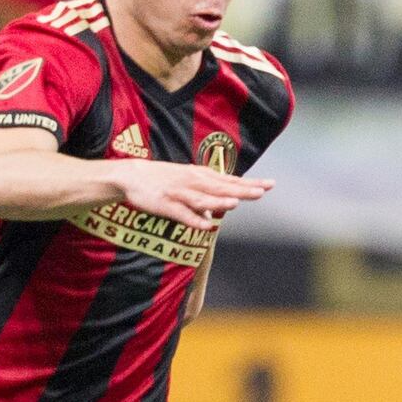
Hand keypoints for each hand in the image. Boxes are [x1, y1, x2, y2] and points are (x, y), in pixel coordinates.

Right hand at [110, 160, 270, 232]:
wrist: (131, 175)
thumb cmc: (161, 179)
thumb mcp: (187, 181)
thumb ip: (205, 195)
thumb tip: (217, 210)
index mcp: (200, 176)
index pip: (230, 180)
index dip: (249, 183)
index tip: (270, 184)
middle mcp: (193, 182)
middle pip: (221, 188)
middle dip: (241, 190)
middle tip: (262, 191)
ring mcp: (179, 193)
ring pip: (203, 199)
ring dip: (219, 201)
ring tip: (236, 203)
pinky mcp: (165, 205)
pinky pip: (182, 214)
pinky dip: (194, 220)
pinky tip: (207, 226)